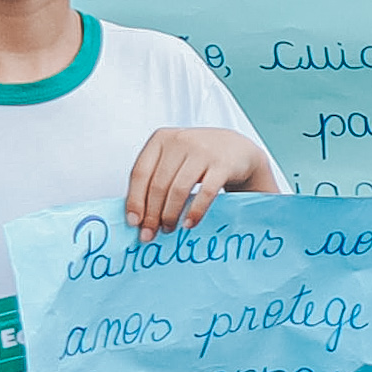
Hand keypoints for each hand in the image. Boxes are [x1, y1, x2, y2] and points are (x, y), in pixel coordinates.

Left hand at [121, 126, 273, 233]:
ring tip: (169, 229)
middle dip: (152, 214)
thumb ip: (155, 177)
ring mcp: (202, 151)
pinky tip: (189, 224)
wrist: (237, 149)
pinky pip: (205, 193)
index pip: (140, 173)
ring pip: (178, 190)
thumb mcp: (173, 157)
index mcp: (161, 138)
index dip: (135, 200)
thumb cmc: (199, 157)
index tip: (134, 222)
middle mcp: (180, 141)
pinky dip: (195, 212)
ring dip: (170, 215)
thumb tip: (138, 215)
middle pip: (158, 184)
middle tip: (150, 234)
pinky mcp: (222, 164)